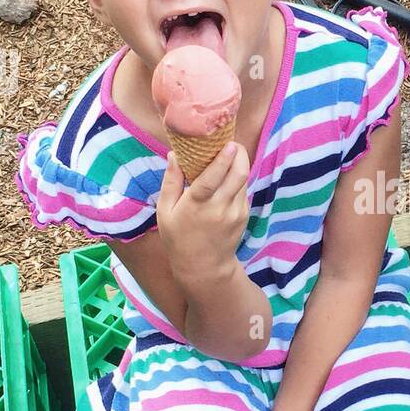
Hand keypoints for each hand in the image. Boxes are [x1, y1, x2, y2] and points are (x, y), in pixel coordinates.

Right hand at [156, 140, 250, 289]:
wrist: (203, 268)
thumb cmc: (178, 238)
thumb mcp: (165, 212)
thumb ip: (171, 182)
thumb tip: (174, 155)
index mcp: (197, 206)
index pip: (213, 178)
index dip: (223, 160)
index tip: (229, 143)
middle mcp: (220, 208)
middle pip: (239, 175)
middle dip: (240, 154)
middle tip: (231, 143)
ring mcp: (236, 213)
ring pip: (243, 180)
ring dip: (238, 164)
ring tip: (228, 154)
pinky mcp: (244, 215)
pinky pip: (242, 190)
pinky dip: (237, 179)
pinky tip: (226, 176)